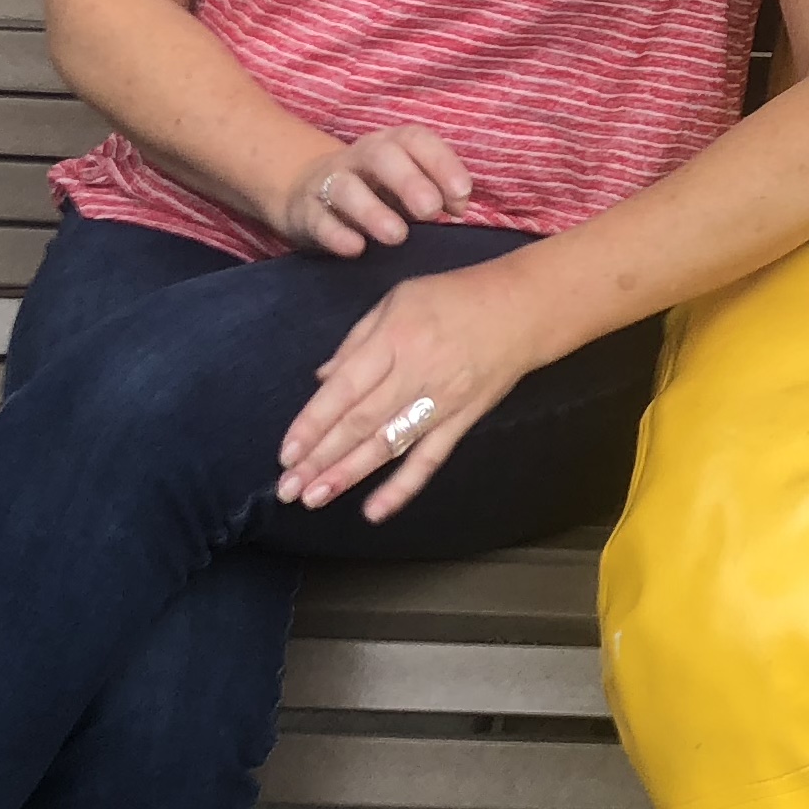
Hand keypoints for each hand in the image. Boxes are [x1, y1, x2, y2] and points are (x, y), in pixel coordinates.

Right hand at [271, 126, 474, 256]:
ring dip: (372, 211)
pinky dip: (336, 234)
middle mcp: (360, 157)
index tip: (461, 195)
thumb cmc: (376, 192)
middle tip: (430, 211)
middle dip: (409, 181)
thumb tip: (460, 207)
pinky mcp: (306, 211)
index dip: (442, 162)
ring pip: (346, 188)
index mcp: (392, 144)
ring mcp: (328, 182)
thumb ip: (437, 192)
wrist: (307, 195)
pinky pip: (318, 219)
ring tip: (397, 236)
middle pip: (382, 156)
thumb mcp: (407, 187)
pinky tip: (356, 248)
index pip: (416, 139)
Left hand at [276, 263, 558, 519]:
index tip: (286, 452)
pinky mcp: (461, 422)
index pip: (345, 390)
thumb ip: (357, 340)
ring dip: (349, 475)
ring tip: (314, 499)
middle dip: (320, 459)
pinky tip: (375, 511)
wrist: (522, 310)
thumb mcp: (398, 299)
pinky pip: (429, 459)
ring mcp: (441, 403)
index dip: (313, 424)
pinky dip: (403, 487)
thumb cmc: (454, 297)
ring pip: (388, 446)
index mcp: (394, 340)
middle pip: (360, 424)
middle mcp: (416, 375)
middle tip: (287, 488)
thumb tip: (322, 379)